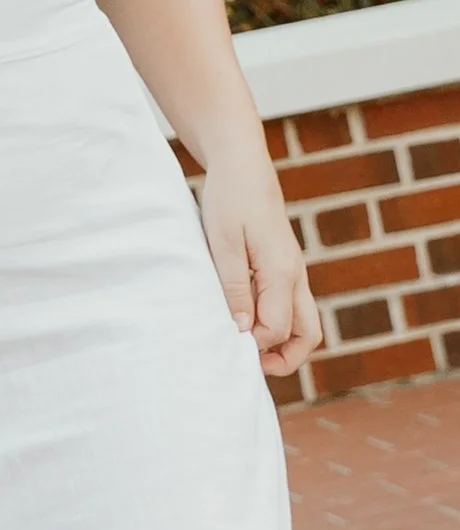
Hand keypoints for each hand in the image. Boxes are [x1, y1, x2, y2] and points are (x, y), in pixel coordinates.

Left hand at [198, 158, 319, 383]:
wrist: (243, 165)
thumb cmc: (229, 199)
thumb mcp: (222, 242)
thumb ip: (233, 285)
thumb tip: (240, 328)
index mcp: (282, 271)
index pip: (278, 329)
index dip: (254, 344)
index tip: (226, 342)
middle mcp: (295, 275)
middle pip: (308, 335)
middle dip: (284, 358)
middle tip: (248, 364)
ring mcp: (294, 272)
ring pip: (304, 323)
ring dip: (282, 342)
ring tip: (246, 348)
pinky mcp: (285, 267)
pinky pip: (291, 306)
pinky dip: (276, 322)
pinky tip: (244, 318)